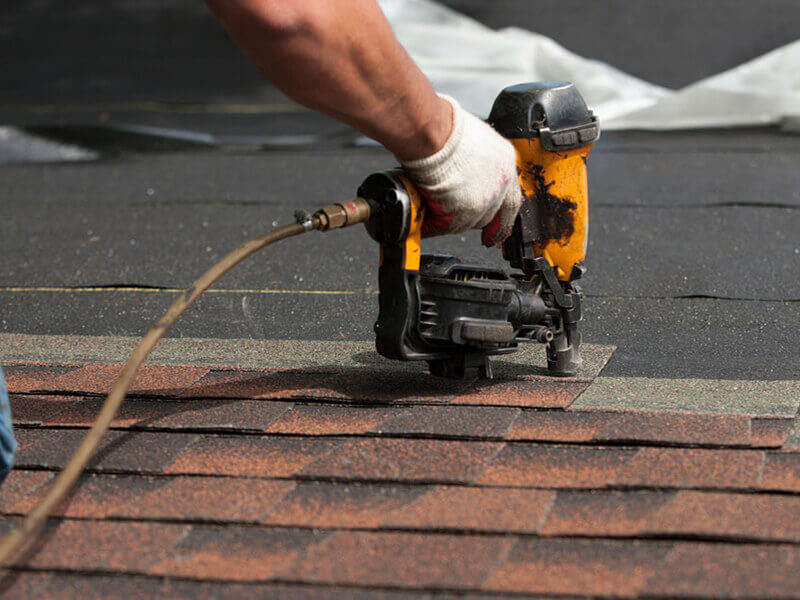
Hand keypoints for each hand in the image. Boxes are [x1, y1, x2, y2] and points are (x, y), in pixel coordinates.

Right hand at [400, 95, 522, 245]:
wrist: (434, 133)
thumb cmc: (446, 129)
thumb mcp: (473, 141)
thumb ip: (475, 161)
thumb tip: (463, 170)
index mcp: (505, 163)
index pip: (510, 199)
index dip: (501, 218)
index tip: (496, 233)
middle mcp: (499, 184)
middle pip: (488, 214)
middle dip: (470, 218)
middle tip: (453, 217)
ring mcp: (484, 199)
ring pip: (467, 222)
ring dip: (449, 220)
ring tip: (431, 210)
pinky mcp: (464, 211)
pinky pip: (447, 226)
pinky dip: (433, 225)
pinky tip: (424, 218)